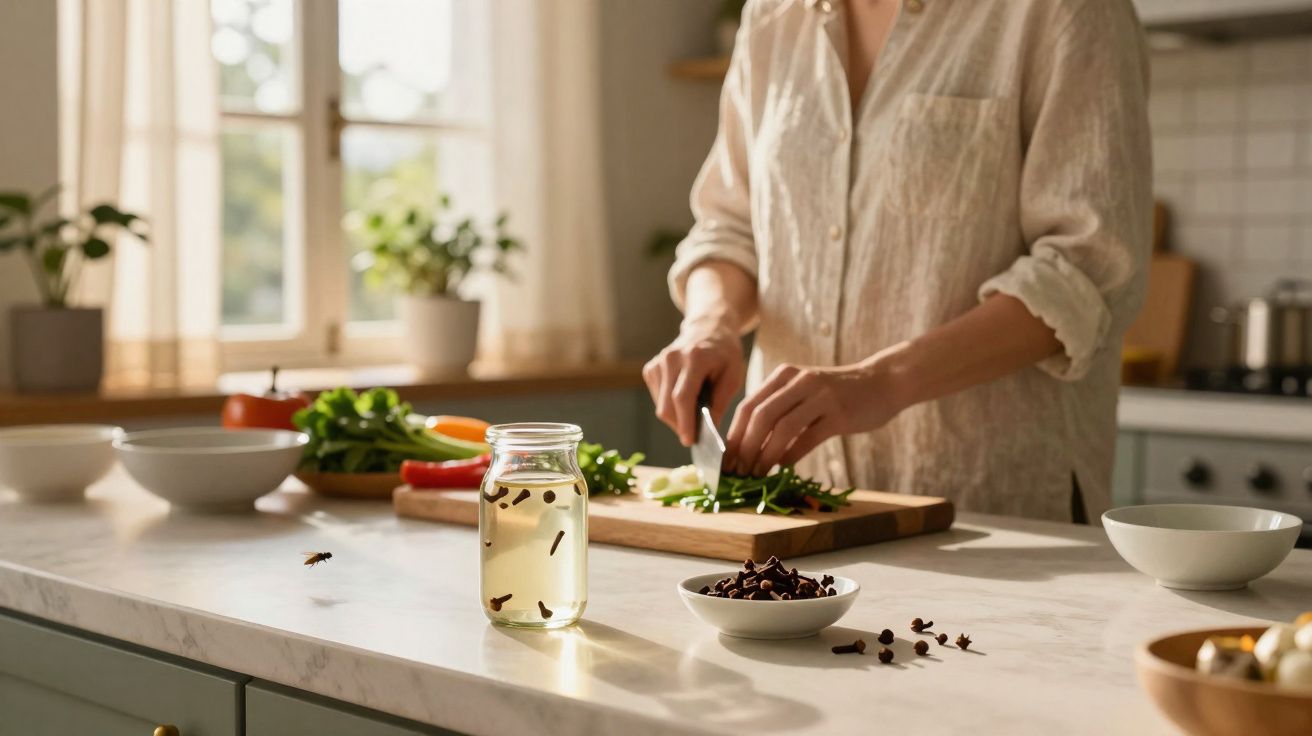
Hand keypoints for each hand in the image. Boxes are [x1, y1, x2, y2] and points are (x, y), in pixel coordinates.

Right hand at [643, 317, 745, 445]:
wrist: (708, 327)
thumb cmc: (725, 353)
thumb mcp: (733, 376)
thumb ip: (720, 402)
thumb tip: (708, 431)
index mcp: (694, 357)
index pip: (682, 396)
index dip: (685, 422)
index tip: (689, 441)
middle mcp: (671, 358)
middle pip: (667, 405)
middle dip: (680, 426)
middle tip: (696, 435)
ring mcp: (658, 362)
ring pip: (660, 405)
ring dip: (676, 417)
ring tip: (695, 413)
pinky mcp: (651, 368)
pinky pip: (657, 398)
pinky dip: (670, 406)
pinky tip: (684, 399)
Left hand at [723, 360, 908, 476]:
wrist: (882, 382)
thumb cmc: (837, 392)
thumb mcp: (803, 390)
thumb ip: (778, 409)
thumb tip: (748, 445)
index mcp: (784, 375)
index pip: (748, 406)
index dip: (733, 435)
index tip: (725, 460)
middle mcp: (799, 381)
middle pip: (760, 416)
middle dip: (745, 448)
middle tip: (739, 471)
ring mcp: (820, 396)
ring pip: (782, 428)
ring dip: (765, 455)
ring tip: (758, 473)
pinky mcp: (839, 414)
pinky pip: (808, 437)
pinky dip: (792, 455)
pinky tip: (784, 467)